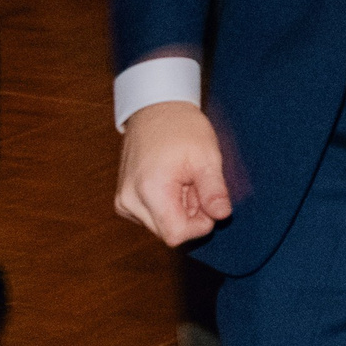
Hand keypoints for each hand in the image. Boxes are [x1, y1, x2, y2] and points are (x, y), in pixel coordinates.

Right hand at [115, 100, 230, 245]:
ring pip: (161, 225)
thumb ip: (213, 190)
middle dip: (190, 215)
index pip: (176, 235)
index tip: (209, 201)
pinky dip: (168, 204)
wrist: (155, 110)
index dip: (200, 225)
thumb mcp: (207, 157)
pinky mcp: (124, 201)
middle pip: (168, 232)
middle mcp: (129, 201)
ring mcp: (123, 202)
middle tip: (197, 184)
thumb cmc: (182, 129)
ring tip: (185, 180)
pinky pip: (152, 216)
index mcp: (149, 190)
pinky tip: (173, 182)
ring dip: (180, 209)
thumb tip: (221, 216)